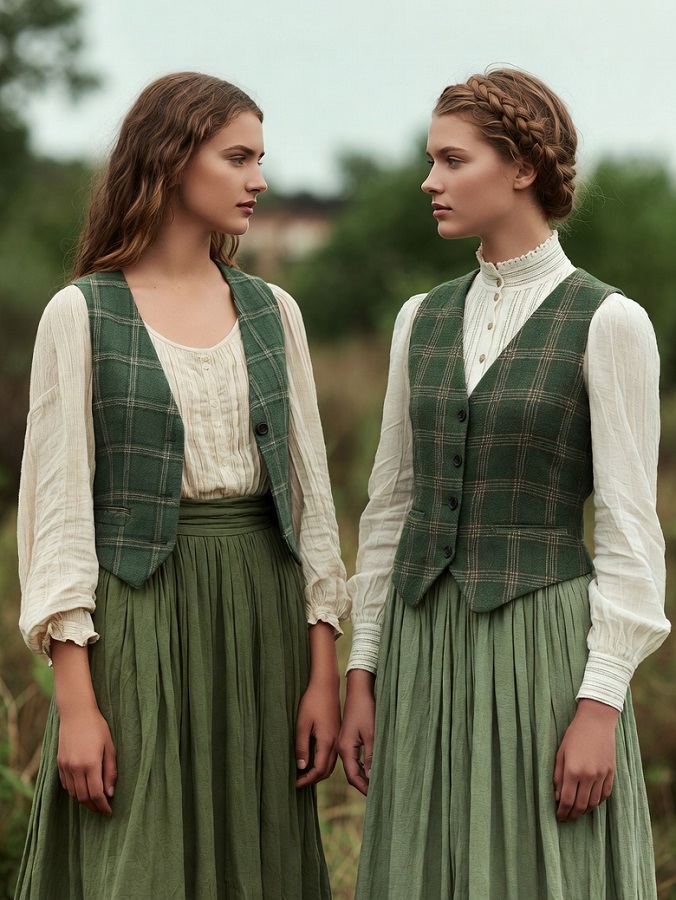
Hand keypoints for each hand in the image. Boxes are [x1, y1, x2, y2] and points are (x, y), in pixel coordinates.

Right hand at [57, 704, 116, 815]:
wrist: (76, 713)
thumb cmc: (97, 727)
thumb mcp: (109, 747)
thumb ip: (110, 771)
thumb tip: (110, 793)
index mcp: (90, 763)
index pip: (96, 794)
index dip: (103, 806)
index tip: (109, 811)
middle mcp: (75, 767)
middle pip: (83, 797)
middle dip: (94, 807)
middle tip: (103, 810)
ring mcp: (65, 766)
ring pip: (73, 793)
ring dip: (84, 801)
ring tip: (94, 802)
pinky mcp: (59, 763)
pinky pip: (65, 785)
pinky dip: (74, 791)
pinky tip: (82, 790)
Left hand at [295, 622, 340, 787]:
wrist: (326, 685)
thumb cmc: (312, 702)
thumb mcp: (302, 724)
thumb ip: (301, 746)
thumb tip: (301, 767)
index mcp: (327, 741)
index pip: (319, 770)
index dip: (307, 779)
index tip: (295, 784)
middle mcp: (336, 743)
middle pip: (326, 770)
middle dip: (313, 779)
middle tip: (298, 781)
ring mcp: (338, 738)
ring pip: (330, 764)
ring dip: (318, 771)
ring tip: (303, 773)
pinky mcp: (337, 733)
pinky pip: (332, 755)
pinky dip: (322, 762)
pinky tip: (311, 759)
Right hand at [337, 668, 374, 795]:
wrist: (358, 691)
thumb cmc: (365, 710)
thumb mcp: (371, 734)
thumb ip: (371, 756)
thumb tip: (372, 777)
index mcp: (345, 748)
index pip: (353, 776)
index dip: (364, 788)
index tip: (375, 798)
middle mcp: (341, 748)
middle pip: (351, 774)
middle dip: (363, 785)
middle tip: (378, 795)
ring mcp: (343, 744)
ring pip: (353, 766)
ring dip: (363, 776)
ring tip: (377, 785)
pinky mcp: (348, 739)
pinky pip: (353, 758)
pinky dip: (362, 766)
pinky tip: (371, 769)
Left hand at [553, 698, 618, 821]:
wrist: (596, 722)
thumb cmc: (574, 735)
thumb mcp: (560, 753)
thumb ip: (557, 776)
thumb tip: (557, 796)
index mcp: (573, 770)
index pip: (567, 800)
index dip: (562, 812)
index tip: (558, 816)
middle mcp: (588, 776)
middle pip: (580, 805)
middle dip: (572, 815)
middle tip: (566, 818)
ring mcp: (602, 775)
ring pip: (593, 803)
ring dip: (584, 810)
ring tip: (576, 812)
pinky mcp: (611, 773)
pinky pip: (605, 795)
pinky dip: (597, 802)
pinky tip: (589, 803)